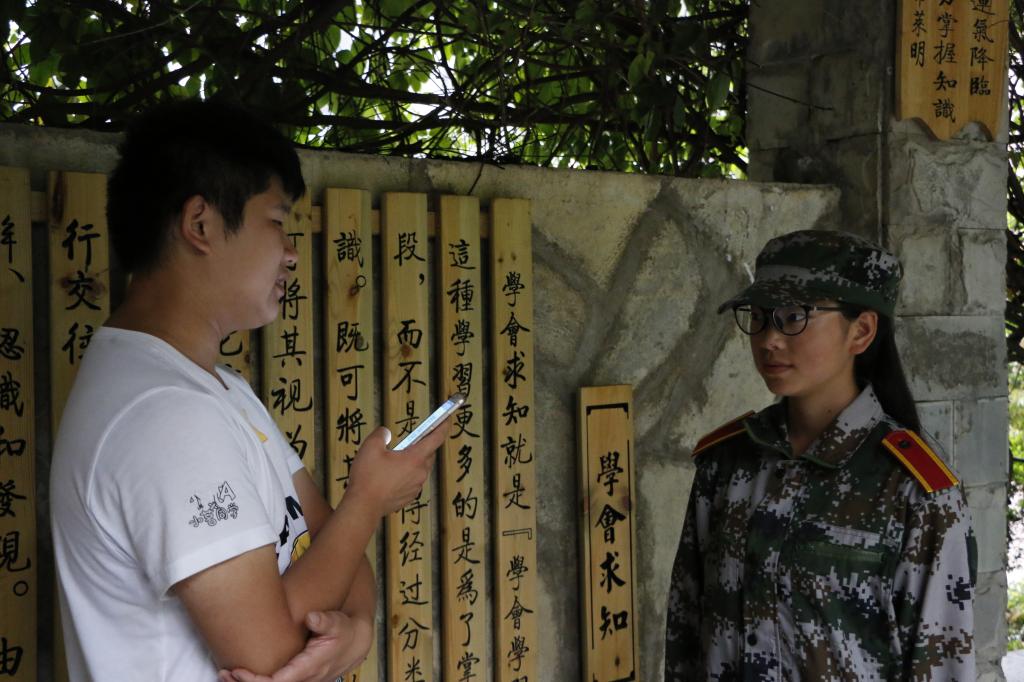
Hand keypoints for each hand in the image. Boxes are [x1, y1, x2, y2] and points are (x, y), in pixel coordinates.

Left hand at [218, 610, 371, 681]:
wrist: (354, 642)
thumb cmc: (343, 631)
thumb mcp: (337, 623)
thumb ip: (325, 620)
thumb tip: (312, 617)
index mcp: (310, 668)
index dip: (255, 681)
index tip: (237, 670)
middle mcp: (304, 680)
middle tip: (224, 673)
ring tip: (225, 674)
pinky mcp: (298, 680)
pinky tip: (241, 675)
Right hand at [345, 419, 448, 518]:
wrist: (363, 506)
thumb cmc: (368, 478)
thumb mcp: (371, 447)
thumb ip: (381, 434)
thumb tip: (385, 433)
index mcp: (415, 459)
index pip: (436, 439)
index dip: (443, 426)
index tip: (447, 419)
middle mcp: (420, 473)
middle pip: (428, 453)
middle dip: (422, 444)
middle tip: (411, 439)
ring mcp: (416, 486)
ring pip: (420, 468)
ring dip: (412, 461)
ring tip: (395, 458)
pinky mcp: (409, 497)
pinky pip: (413, 481)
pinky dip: (407, 474)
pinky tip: (391, 474)